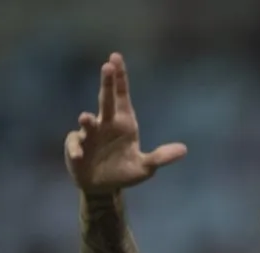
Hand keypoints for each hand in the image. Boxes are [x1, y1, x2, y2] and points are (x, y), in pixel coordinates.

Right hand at [64, 53, 185, 193]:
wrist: (103, 187)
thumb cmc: (125, 171)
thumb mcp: (146, 167)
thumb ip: (161, 157)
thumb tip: (184, 150)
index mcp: (123, 123)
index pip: (122, 96)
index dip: (120, 78)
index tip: (116, 58)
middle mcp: (105, 124)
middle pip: (106, 100)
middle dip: (107, 83)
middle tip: (108, 66)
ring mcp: (89, 135)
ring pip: (87, 123)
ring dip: (87, 121)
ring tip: (86, 118)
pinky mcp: (76, 148)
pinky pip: (75, 146)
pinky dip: (76, 150)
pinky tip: (79, 157)